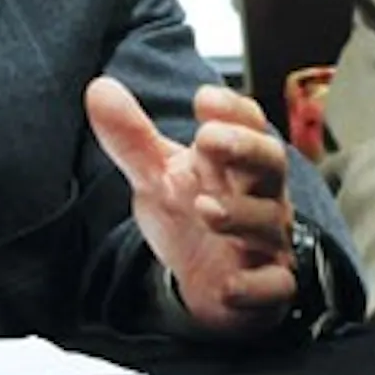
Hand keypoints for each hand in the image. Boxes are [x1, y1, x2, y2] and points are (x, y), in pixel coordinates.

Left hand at [86, 77, 295, 335]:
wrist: (211, 281)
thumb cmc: (193, 212)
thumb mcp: (158, 173)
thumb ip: (131, 135)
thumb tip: (99, 88)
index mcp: (235, 158)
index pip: (247, 122)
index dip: (231, 108)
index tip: (203, 98)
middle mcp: (259, 192)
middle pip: (269, 161)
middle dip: (244, 147)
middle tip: (209, 138)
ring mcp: (266, 239)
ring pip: (268, 221)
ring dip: (240, 214)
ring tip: (205, 206)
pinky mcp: (267, 285)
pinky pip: (274, 285)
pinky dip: (255, 286)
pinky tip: (229, 285)